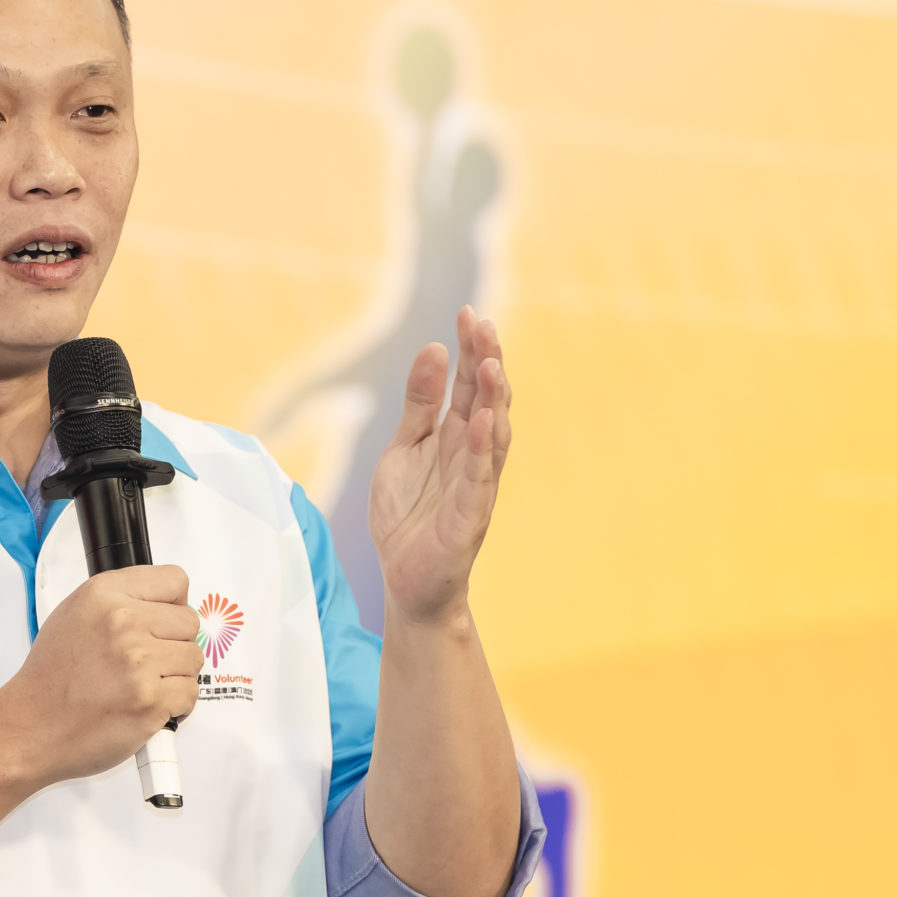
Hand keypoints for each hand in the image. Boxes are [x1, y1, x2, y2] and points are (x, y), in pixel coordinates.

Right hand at [0, 565, 200, 784]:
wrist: (31, 728)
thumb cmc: (50, 678)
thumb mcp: (73, 614)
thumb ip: (120, 600)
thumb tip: (166, 603)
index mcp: (104, 594)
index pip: (174, 581)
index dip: (171, 605)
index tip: (161, 621)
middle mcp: (122, 623)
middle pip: (189, 621)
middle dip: (173, 643)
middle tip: (145, 662)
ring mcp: (139, 663)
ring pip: (193, 658)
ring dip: (175, 675)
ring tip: (141, 684)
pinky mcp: (150, 701)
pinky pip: (190, 692)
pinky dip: (175, 704)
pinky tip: (146, 704)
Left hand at [368, 307, 513, 628]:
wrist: (406, 583)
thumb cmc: (408, 518)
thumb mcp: (403, 451)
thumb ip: (418, 406)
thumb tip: (433, 350)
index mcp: (455, 439)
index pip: (468, 387)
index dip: (470, 351)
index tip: (467, 313)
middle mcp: (473, 457)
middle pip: (487, 402)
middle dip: (486, 363)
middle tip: (483, 324)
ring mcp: (475, 486)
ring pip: (493, 436)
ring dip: (494, 399)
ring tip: (490, 363)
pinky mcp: (469, 517)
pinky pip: (479, 479)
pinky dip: (483, 449)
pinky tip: (484, 421)